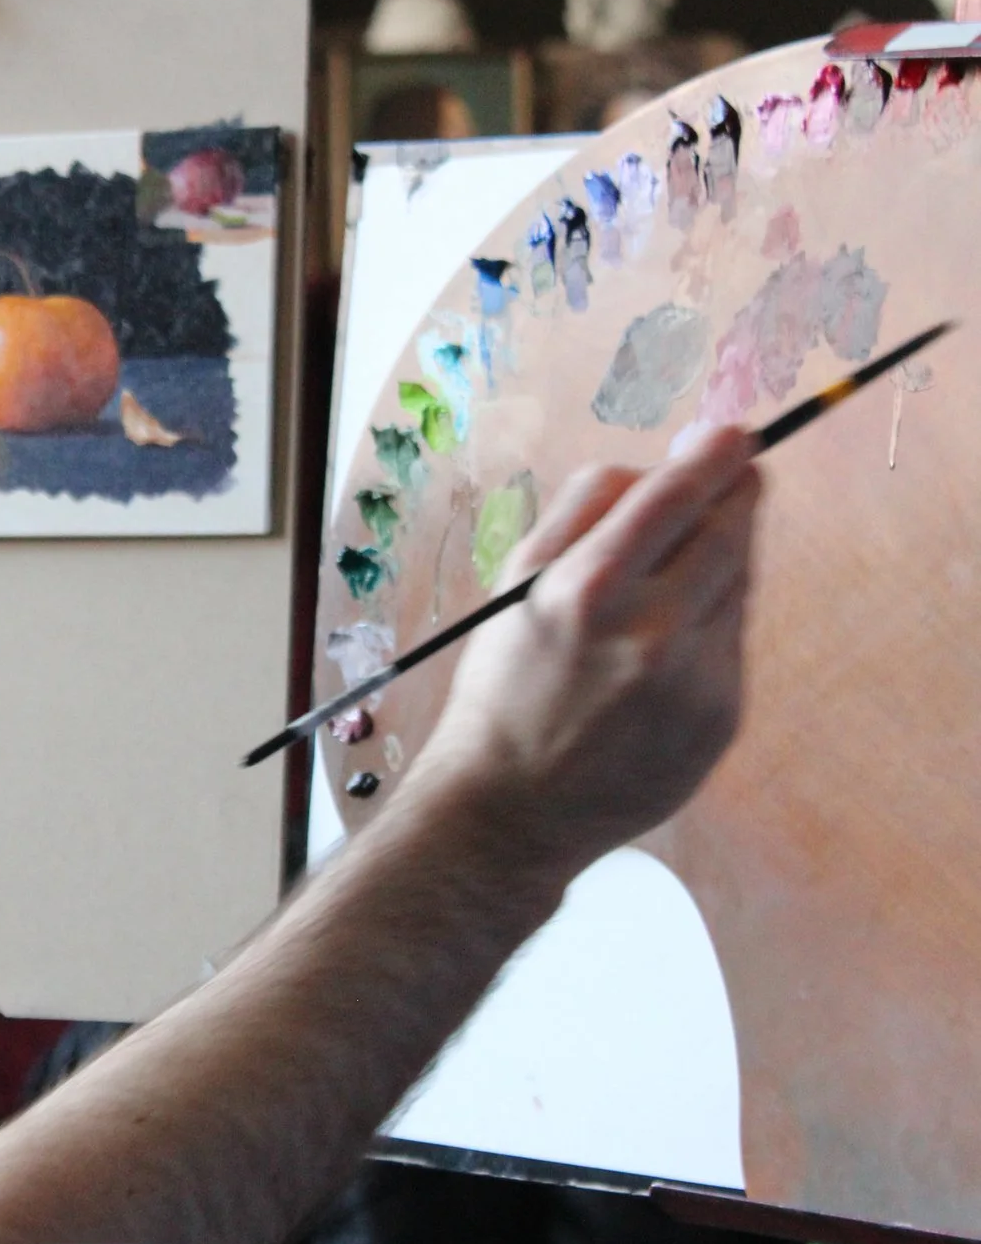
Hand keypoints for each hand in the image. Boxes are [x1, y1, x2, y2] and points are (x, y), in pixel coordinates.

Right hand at [406, 425, 761, 881]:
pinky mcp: (724, 715)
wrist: (511, 809)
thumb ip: (585, 509)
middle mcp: (652, 629)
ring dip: (716, 563)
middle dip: (732, 494)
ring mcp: (697, 677)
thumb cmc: (504, 687)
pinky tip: (661, 651)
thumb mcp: (514, 584)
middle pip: (732, 526)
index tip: (730, 434)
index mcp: (587, 586)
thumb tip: (665, 458)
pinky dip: (709, 628)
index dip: (716, 452)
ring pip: (739, 579)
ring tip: (664, 586)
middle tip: (725, 480)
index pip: (681, 491)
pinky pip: (732, 640)